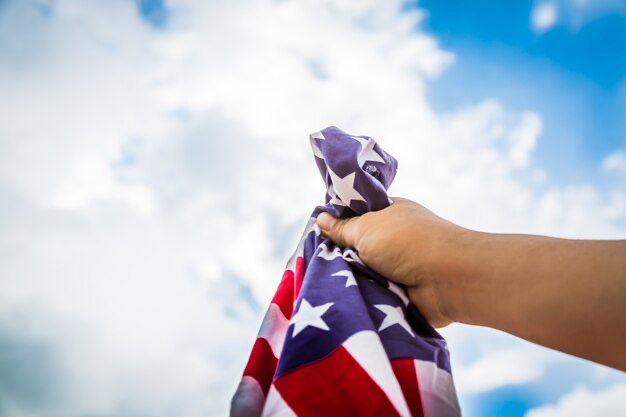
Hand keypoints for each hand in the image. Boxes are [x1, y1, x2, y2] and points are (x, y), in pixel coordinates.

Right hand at [316, 197, 471, 327]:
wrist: (449, 280)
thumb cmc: (408, 242)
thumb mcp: (367, 228)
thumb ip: (342, 227)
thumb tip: (321, 219)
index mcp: (388, 214)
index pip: (355, 215)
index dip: (335, 223)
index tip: (315, 234)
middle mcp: (392, 238)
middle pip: (355, 247)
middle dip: (339, 255)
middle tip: (315, 263)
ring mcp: (397, 267)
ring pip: (360, 272)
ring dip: (350, 279)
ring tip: (327, 284)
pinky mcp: (399, 292)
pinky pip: (371, 293)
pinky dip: (362, 296)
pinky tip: (343, 299)